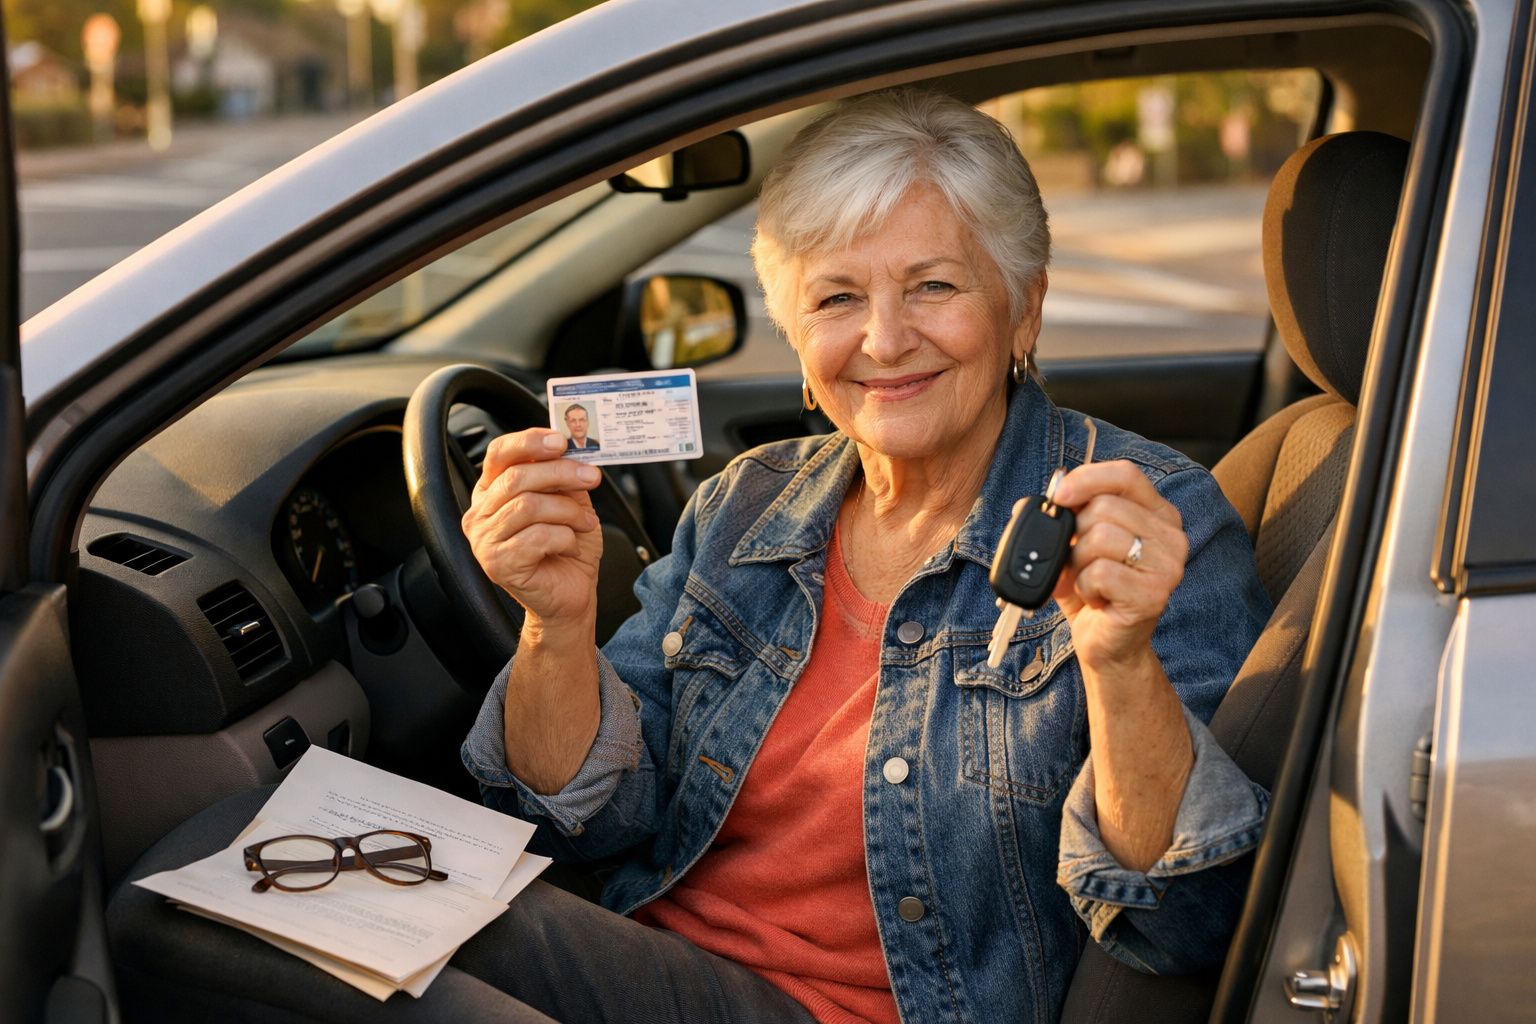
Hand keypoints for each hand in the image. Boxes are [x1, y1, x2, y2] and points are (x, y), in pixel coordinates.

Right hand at [461, 428, 604, 624]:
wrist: (570, 595)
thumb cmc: (566, 549)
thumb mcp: (568, 502)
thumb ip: (563, 476)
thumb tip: (574, 448)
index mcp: (492, 492)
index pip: (500, 454)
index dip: (529, 441)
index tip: (561, 440)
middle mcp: (481, 514)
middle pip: (516, 477)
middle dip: (561, 473)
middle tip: (591, 477)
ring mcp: (485, 541)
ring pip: (529, 506)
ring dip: (568, 511)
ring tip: (585, 523)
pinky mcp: (499, 564)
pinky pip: (538, 537)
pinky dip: (565, 538)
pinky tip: (570, 546)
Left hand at [1049, 460, 1186, 670]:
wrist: (1107, 645)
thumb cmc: (1093, 591)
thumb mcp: (1073, 545)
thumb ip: (1057, 518)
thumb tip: (1029, 504)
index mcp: (1157, 514)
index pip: (1126, 474)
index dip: (1087, 479)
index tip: (1058, 496)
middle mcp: (1171, 536)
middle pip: (1105, 507)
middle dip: (1076, 535)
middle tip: (1077, 561)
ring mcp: (1167, 566)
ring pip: (1100, 537)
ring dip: (1078, 563)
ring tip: (1087, 581)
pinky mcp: (1154, 595)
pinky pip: (1100, 572)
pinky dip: (1084, 586)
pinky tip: (1095, 599)